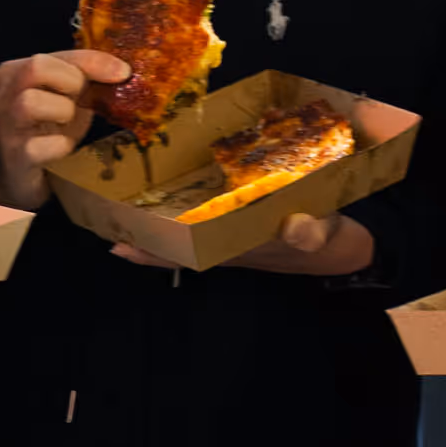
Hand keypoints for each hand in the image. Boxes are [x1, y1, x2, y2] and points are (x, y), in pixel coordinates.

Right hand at [0, 50, 127, 209]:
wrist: (21, 169)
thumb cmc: (47, 126)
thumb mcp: (63, 95)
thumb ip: (83, 76)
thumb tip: (122, 71)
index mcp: (14, 71)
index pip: (57, 54)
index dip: (94, 61)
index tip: (123, 72)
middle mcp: (4, 94)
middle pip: (36, 67)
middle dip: (71, 81)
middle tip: (83, 98)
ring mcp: (6, 125)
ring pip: (30, 102)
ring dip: (62, 111)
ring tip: (67, 121)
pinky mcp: (15, 155)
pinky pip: (41, 146)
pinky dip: (60, 145)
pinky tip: (62, 146)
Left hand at [109, 212, 374, 275]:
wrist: (345, 248)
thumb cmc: (330, 240)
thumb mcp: (326, 234)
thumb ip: (312, 232)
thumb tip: (297, 226)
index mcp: (238, 248)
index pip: (185, 254)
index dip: (151, 251)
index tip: (118, 245)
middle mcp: (225, 244)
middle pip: (172, 245)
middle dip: (140, 235)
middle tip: (100, 220)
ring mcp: (228, 234)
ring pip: (180, 232)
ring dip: (152, 222)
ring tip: (115, 206)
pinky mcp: (237, 222)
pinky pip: (199, 218)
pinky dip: (179, 207)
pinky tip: (159, 193)